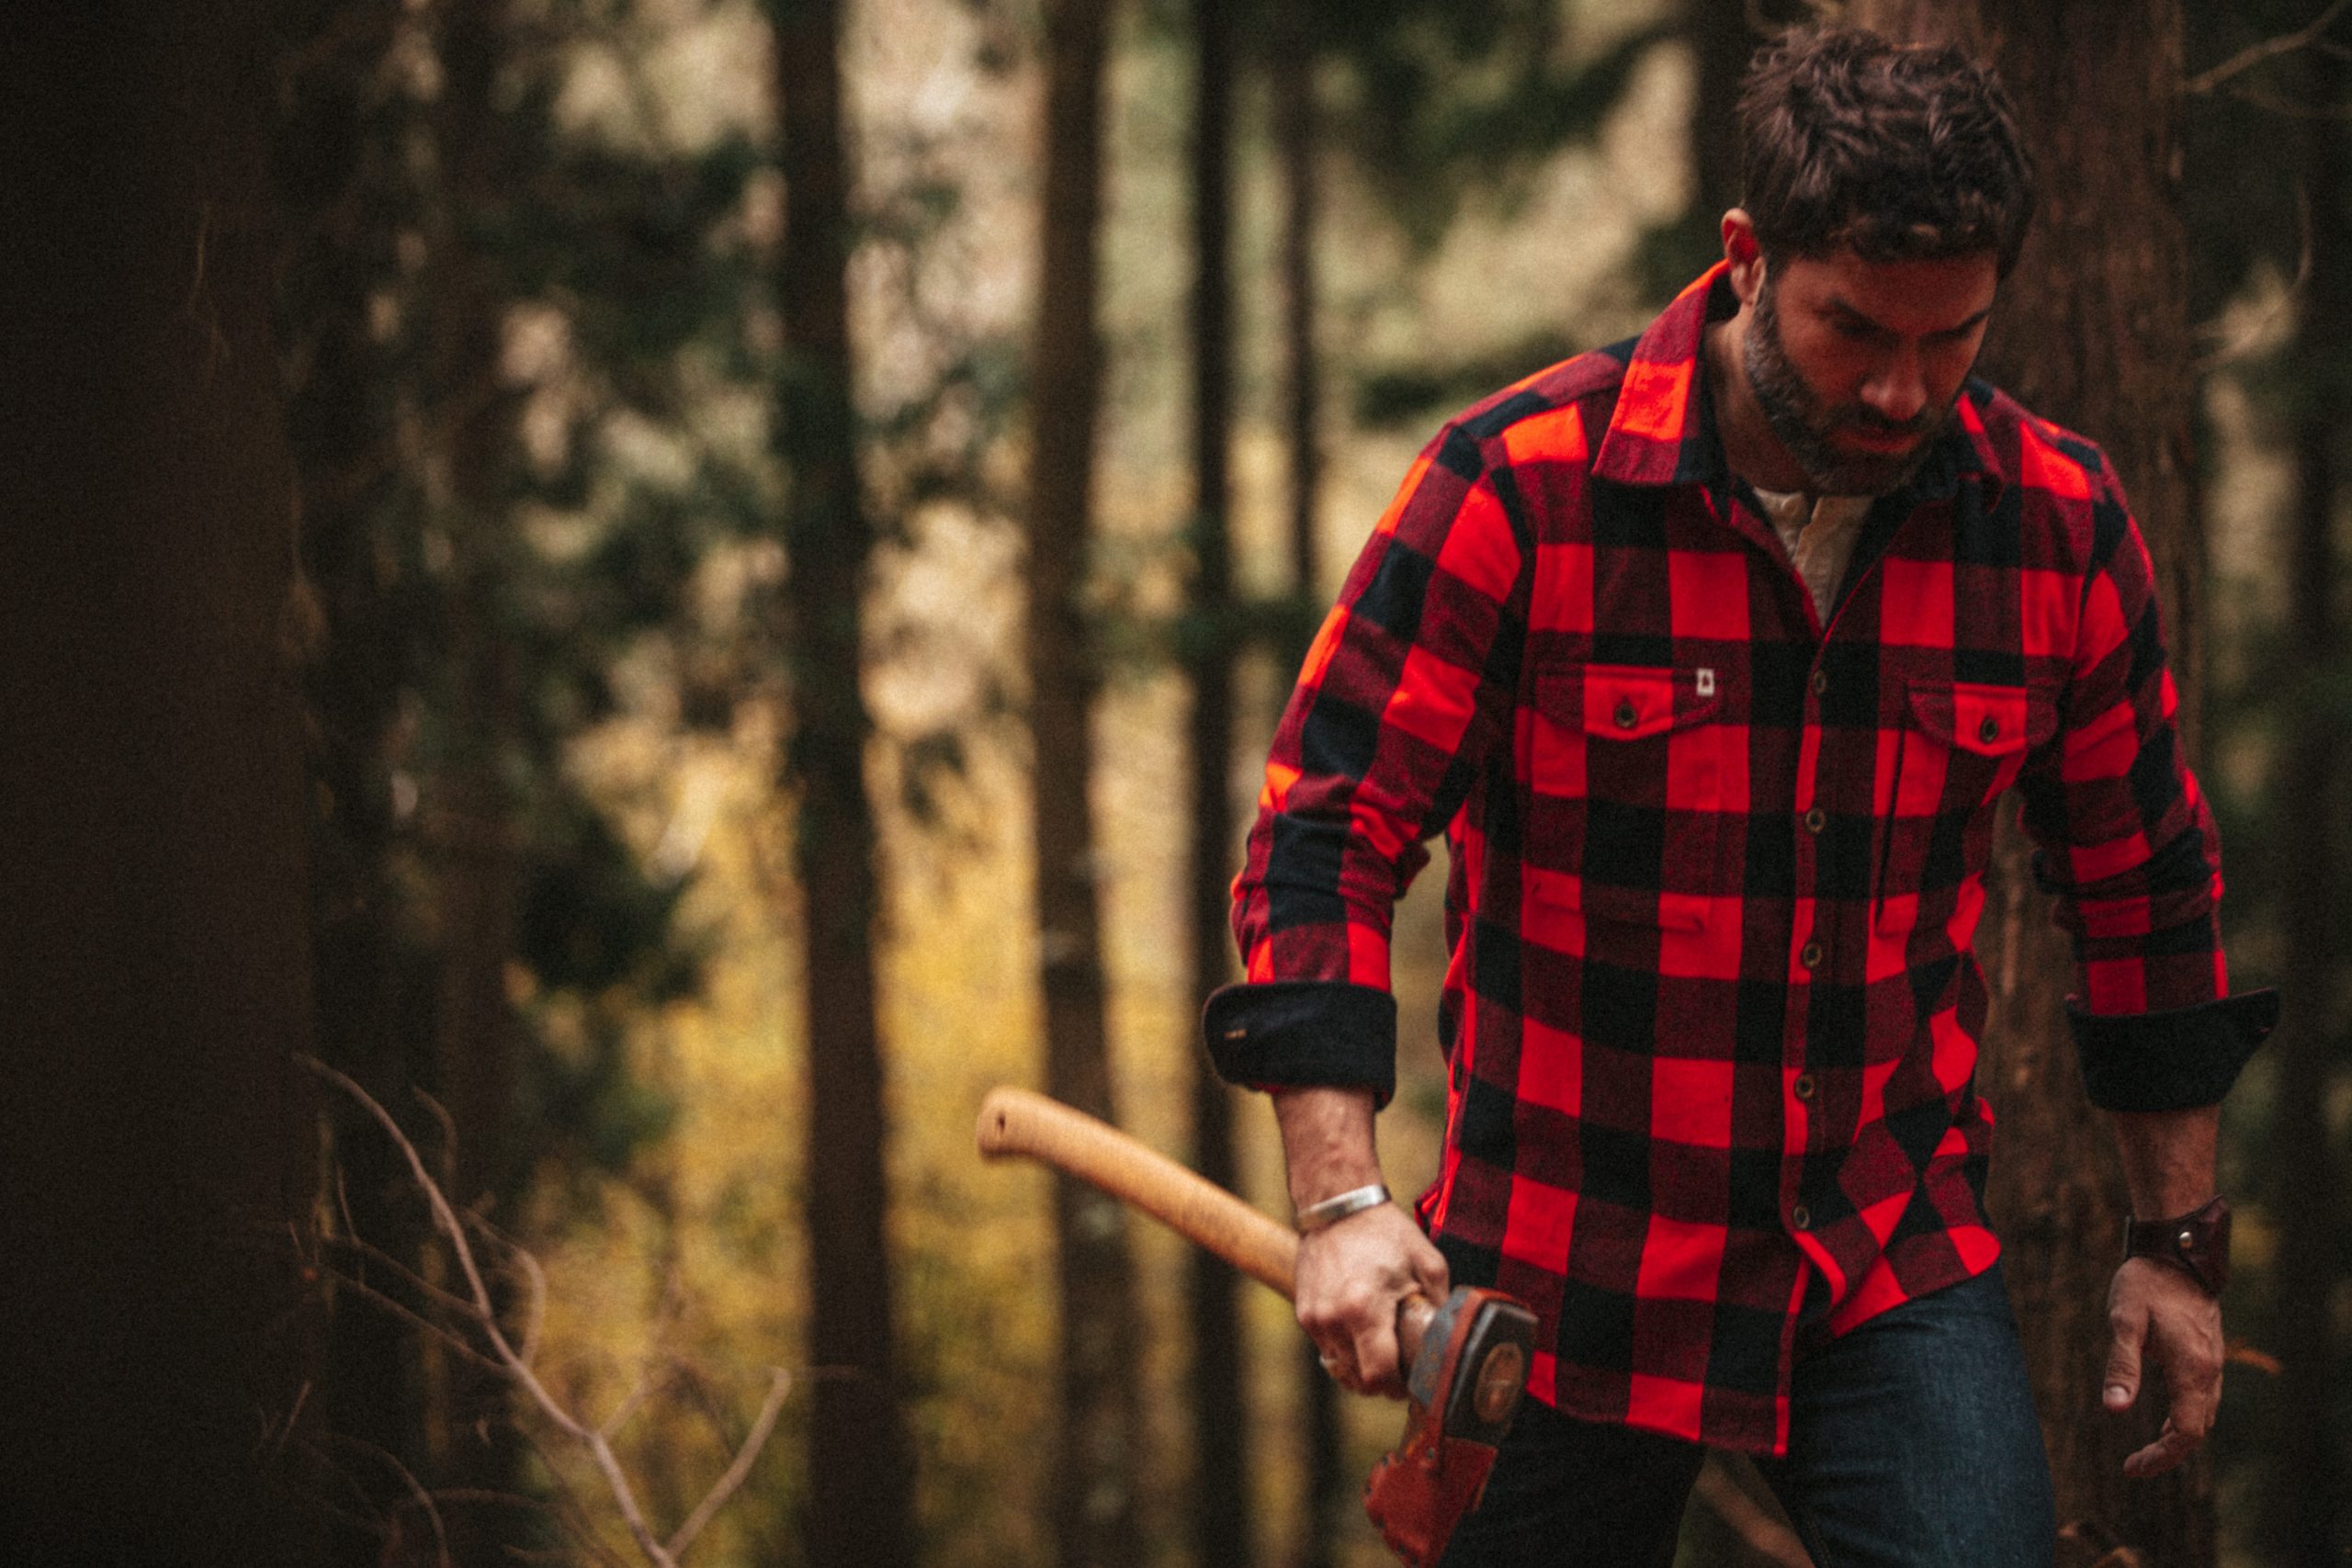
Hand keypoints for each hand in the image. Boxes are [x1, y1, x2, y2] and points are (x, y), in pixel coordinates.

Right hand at [1296, 1201, 1448, 1399]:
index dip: (1396, 1388)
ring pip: (1340, 1367)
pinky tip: (1360, 1331)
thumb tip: (1453, 1336)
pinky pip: (1327, 1348)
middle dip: (1381, 1381)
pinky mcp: (1304, 1313)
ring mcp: (1314, 1318)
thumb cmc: (1384, 1232)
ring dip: (1361, 1367)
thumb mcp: (1427, 1261)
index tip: (1410, 1382)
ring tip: (1380, 1349)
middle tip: (1400, 1368)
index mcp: (1364, 1310)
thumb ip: (1442, 1302)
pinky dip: (1345, 1349)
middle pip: (1358, 1379)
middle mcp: (1333, 1319)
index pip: (1377, 1376)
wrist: (1338, 1206)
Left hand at [2103, 1256, 2223, 1477]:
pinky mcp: (2209, 1353)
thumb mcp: (2124, 1321)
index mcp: (2192, 1369)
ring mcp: (2213, 1362)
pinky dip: (2186, 1417)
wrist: (2178, 1252)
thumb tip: (2115, 1409)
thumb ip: (2121, 1365)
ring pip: (2203, 1416)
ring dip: (2178, 1437)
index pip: (2186, 1433)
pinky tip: (2166, 1419)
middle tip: (2133, 1465)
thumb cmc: (2146, 1284)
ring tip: (2146, 1451)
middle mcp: (2209, 1371)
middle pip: (2196, 1430)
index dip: (2161, 1456)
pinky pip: (2203, 1398)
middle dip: (2167, 1453)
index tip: (2132, 1469)